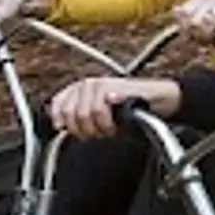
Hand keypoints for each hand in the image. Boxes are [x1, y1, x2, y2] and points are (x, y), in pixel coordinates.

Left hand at [48, 75, 175, 137]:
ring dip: (100, 128)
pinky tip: (116, 123)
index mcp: (80, 88)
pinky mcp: (113, 89)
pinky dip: (108, 122)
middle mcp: (88, 83)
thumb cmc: (130, 108)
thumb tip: (57, 123)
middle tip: (100, 131)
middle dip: (85, 129)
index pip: (57, 105)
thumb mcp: (98, 112)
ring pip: (85, 114)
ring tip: (111, 128)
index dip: (64, 122)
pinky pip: (101, 111)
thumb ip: (76, 115)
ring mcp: (101, 84)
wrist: (157, 99)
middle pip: (71, 114)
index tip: (76, 131)